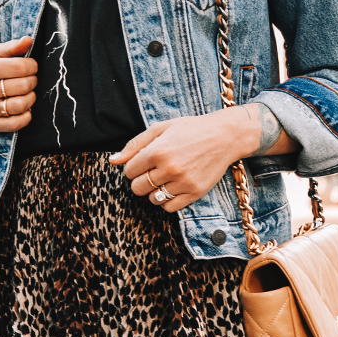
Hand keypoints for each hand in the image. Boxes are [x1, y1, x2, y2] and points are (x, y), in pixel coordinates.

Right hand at [0, 35, 36, 131]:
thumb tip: (29, 40)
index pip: (20, 67)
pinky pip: (18, 123)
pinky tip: (24, 108)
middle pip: (23, 85)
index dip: (32, 66)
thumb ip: (12, 47)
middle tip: (29, 80)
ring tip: (27, 93)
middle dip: (32, 81)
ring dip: (31, 98)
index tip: (31, 67)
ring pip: (22, 104)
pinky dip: (27, 115)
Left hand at [112, 106, 291, 212]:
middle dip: (140, 181)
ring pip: (152, 199)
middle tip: (152, 172)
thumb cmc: (191, 130)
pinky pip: (169, 207)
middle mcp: (169, 168)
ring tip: (164, 179)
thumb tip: (113, 161)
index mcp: (158, 150)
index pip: (129, 171)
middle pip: (138, 188)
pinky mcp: (194, 193)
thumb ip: (134, 145)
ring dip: (153, 192)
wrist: (224, 136)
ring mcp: (183, 183)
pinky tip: (172, 188)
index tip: (142, 163)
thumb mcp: (161, 129)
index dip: (133, 167)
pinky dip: (166, 201)